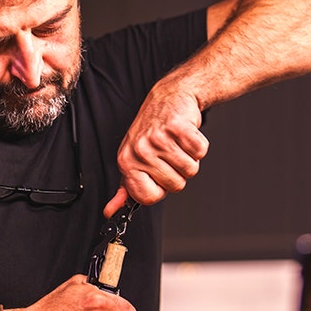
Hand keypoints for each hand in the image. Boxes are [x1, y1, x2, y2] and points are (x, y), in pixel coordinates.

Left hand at [104, 84, 208, 217]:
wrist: (169, 98)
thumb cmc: (151, 131)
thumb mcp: (133, 159)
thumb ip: (126, 188)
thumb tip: (111, 212)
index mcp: (127, 162)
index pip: (148, 198)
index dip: (159, 190)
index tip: (158, 175)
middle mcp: (140, 151)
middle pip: (175, 186)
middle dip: (178, 173)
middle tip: (170, 154)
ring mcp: (159, 138)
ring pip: (190, 170)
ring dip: (190, 158)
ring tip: (177, 144)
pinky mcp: (178, 128)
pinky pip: (200, 152)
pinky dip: (198, 145)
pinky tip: (186, 135)